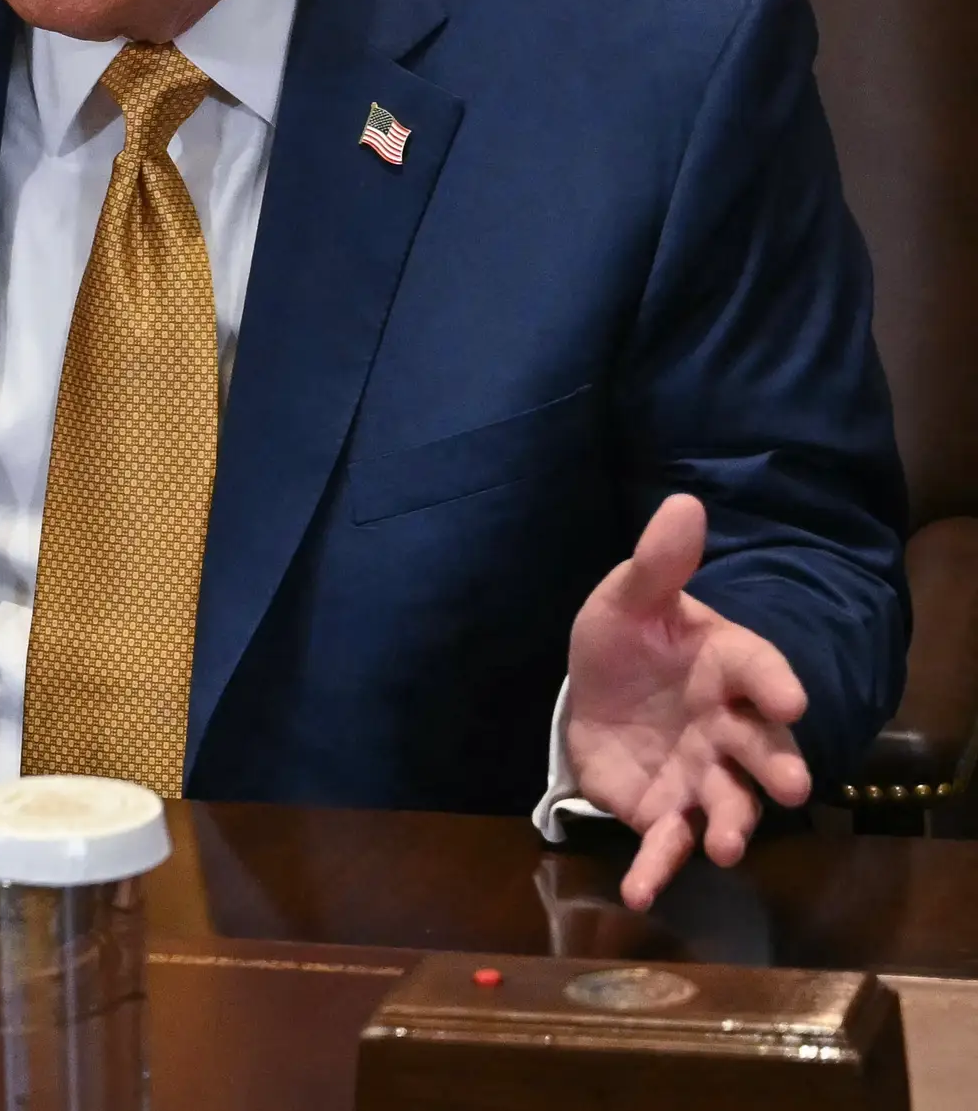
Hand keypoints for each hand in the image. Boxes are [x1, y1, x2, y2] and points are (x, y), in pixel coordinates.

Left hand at [563, 493, 813, 909]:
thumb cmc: (630, 641)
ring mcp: (702, 774)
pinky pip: (667, 843)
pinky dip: (657, 869)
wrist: (602, 691)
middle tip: (792, 785)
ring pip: (728, 804)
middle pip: (763, 749)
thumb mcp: (629, 598)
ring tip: (725, 845)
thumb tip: (682, 502)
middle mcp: (729, 727)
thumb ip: (659, 564)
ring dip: (730, 825)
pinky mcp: (665, 810)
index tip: (790, 694)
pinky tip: (640, 892)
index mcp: (729, 667)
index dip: (776, 682)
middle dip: (778, 766)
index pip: (762, 670)